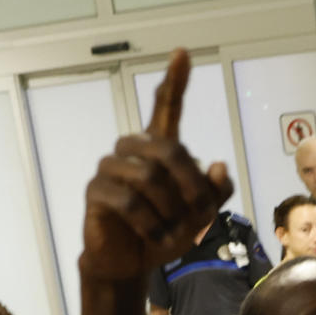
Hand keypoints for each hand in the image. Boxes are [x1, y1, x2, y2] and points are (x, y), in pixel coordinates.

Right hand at [79, 49, 233, 284]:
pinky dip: (150, 225)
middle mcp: (133, 150)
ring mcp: (112, 167)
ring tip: (172, 232)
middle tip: (200, 215)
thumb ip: (215, 192)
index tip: (183, 53)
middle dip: (192, 187)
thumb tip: (218, 165)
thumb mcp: (199, 216)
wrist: (130, 261)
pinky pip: (129, 202)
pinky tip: (155, 237)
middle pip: (169, 150)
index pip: (166, 108)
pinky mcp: (97, 190)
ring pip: (149, 177)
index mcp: (159, 148)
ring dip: (170, 210)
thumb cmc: (163, 232)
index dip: (174, 82)